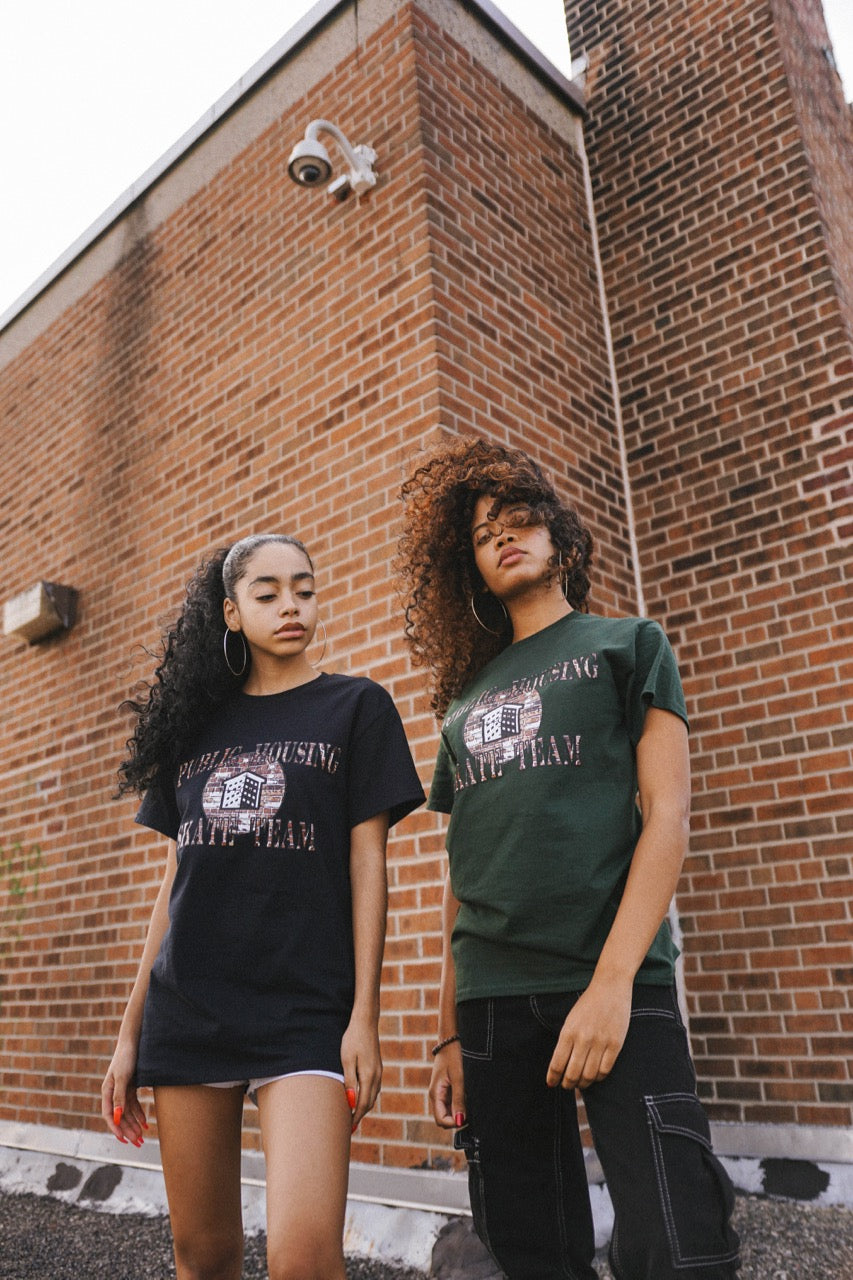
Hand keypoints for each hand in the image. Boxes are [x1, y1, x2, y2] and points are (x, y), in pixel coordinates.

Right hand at [101, 1040, 146, 1145]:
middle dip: (127, 1130)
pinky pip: (134, 1104)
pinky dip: (139, 1113)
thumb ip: (119, 1097)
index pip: (108, 1115)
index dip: (115, 1128)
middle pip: (119, 1116)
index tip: (123, 1139)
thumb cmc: (126, 1057)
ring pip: (127, 1112)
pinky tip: (145, 1122)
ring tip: (142, 1136)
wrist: (134, 1041)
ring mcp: (122, 1090)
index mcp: (106, 1091)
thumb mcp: (122, 1077)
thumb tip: (117, 1117)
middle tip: (137, 1142)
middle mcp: (113, 1093)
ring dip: (134, 1124)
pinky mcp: (130, 1086)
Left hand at [340, 1015, 381, 1131]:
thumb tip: (350, 1102)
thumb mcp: (347, 1061)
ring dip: (364, 1107)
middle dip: (360, 1115)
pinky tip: (361, 1098)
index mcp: (369, 1076)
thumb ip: (349, 1082)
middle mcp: (376, 1076)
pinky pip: (374, 1088)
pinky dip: (368, 1097)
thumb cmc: (353, 1040)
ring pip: (373, 1095)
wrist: (365, 1022)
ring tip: (354, 1116)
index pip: (363, 1103)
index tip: (349, 1128)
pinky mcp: (377, 1067)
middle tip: (350, 1128)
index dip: (356, 1116)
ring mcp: (379, 1071)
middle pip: (369, 1102)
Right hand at [429, 1040, 465, 1128]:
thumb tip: (460, 1121)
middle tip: (472, 1111)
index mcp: (435, 1094)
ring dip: (460, 1112)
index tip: (467, 1118)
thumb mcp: (458, 1078)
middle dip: (457, 1119)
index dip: (453, 1123)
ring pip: (449, 1111)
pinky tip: (470, 1097)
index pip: (441, 1120)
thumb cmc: (454, 1056)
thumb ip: (459, 1100)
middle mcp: (436, 1095)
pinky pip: (453, 1103)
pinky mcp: (447, 1088)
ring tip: (472, 1102)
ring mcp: (441, 1092)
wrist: (451, 1039)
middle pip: (444, 1118)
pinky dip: (461, 1104)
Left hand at [546, 979, 631, 1089]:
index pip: (557, 1063)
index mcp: (568, 1032)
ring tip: (581, 1083)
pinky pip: (605, 1069)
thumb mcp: (571, 1019)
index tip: (551, 1084)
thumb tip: (562, 1064)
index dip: (553, 1078)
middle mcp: (583, 1039)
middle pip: (572, 1073)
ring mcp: (600, 1042)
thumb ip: (566, 1040)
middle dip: (568, 1084)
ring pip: (589, 1075)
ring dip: (583, 1083)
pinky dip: (598, 1077)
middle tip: (567, 1086)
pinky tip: (595, 1076)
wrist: (610, 987)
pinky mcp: (615, 1044)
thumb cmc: (588, 1003)